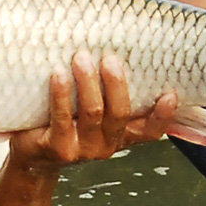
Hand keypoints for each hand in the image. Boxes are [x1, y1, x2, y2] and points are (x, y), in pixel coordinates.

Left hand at [9, 51, 176, 173]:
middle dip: (116, 83)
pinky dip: (61, 93)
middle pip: (119, 113)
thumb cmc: (65, 123)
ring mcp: (82, 149)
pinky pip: (61, 117)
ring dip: (88, 82)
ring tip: (81, 57)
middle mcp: (106, 145)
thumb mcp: (92, 113)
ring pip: (92, 113)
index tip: (170, 93)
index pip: (149, 131)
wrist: (34, 157)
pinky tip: (58, 74)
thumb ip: (107, 95)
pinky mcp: (58, 147)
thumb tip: (113, 49)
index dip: (163, 115)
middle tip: (109, 58)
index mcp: (120, 135)